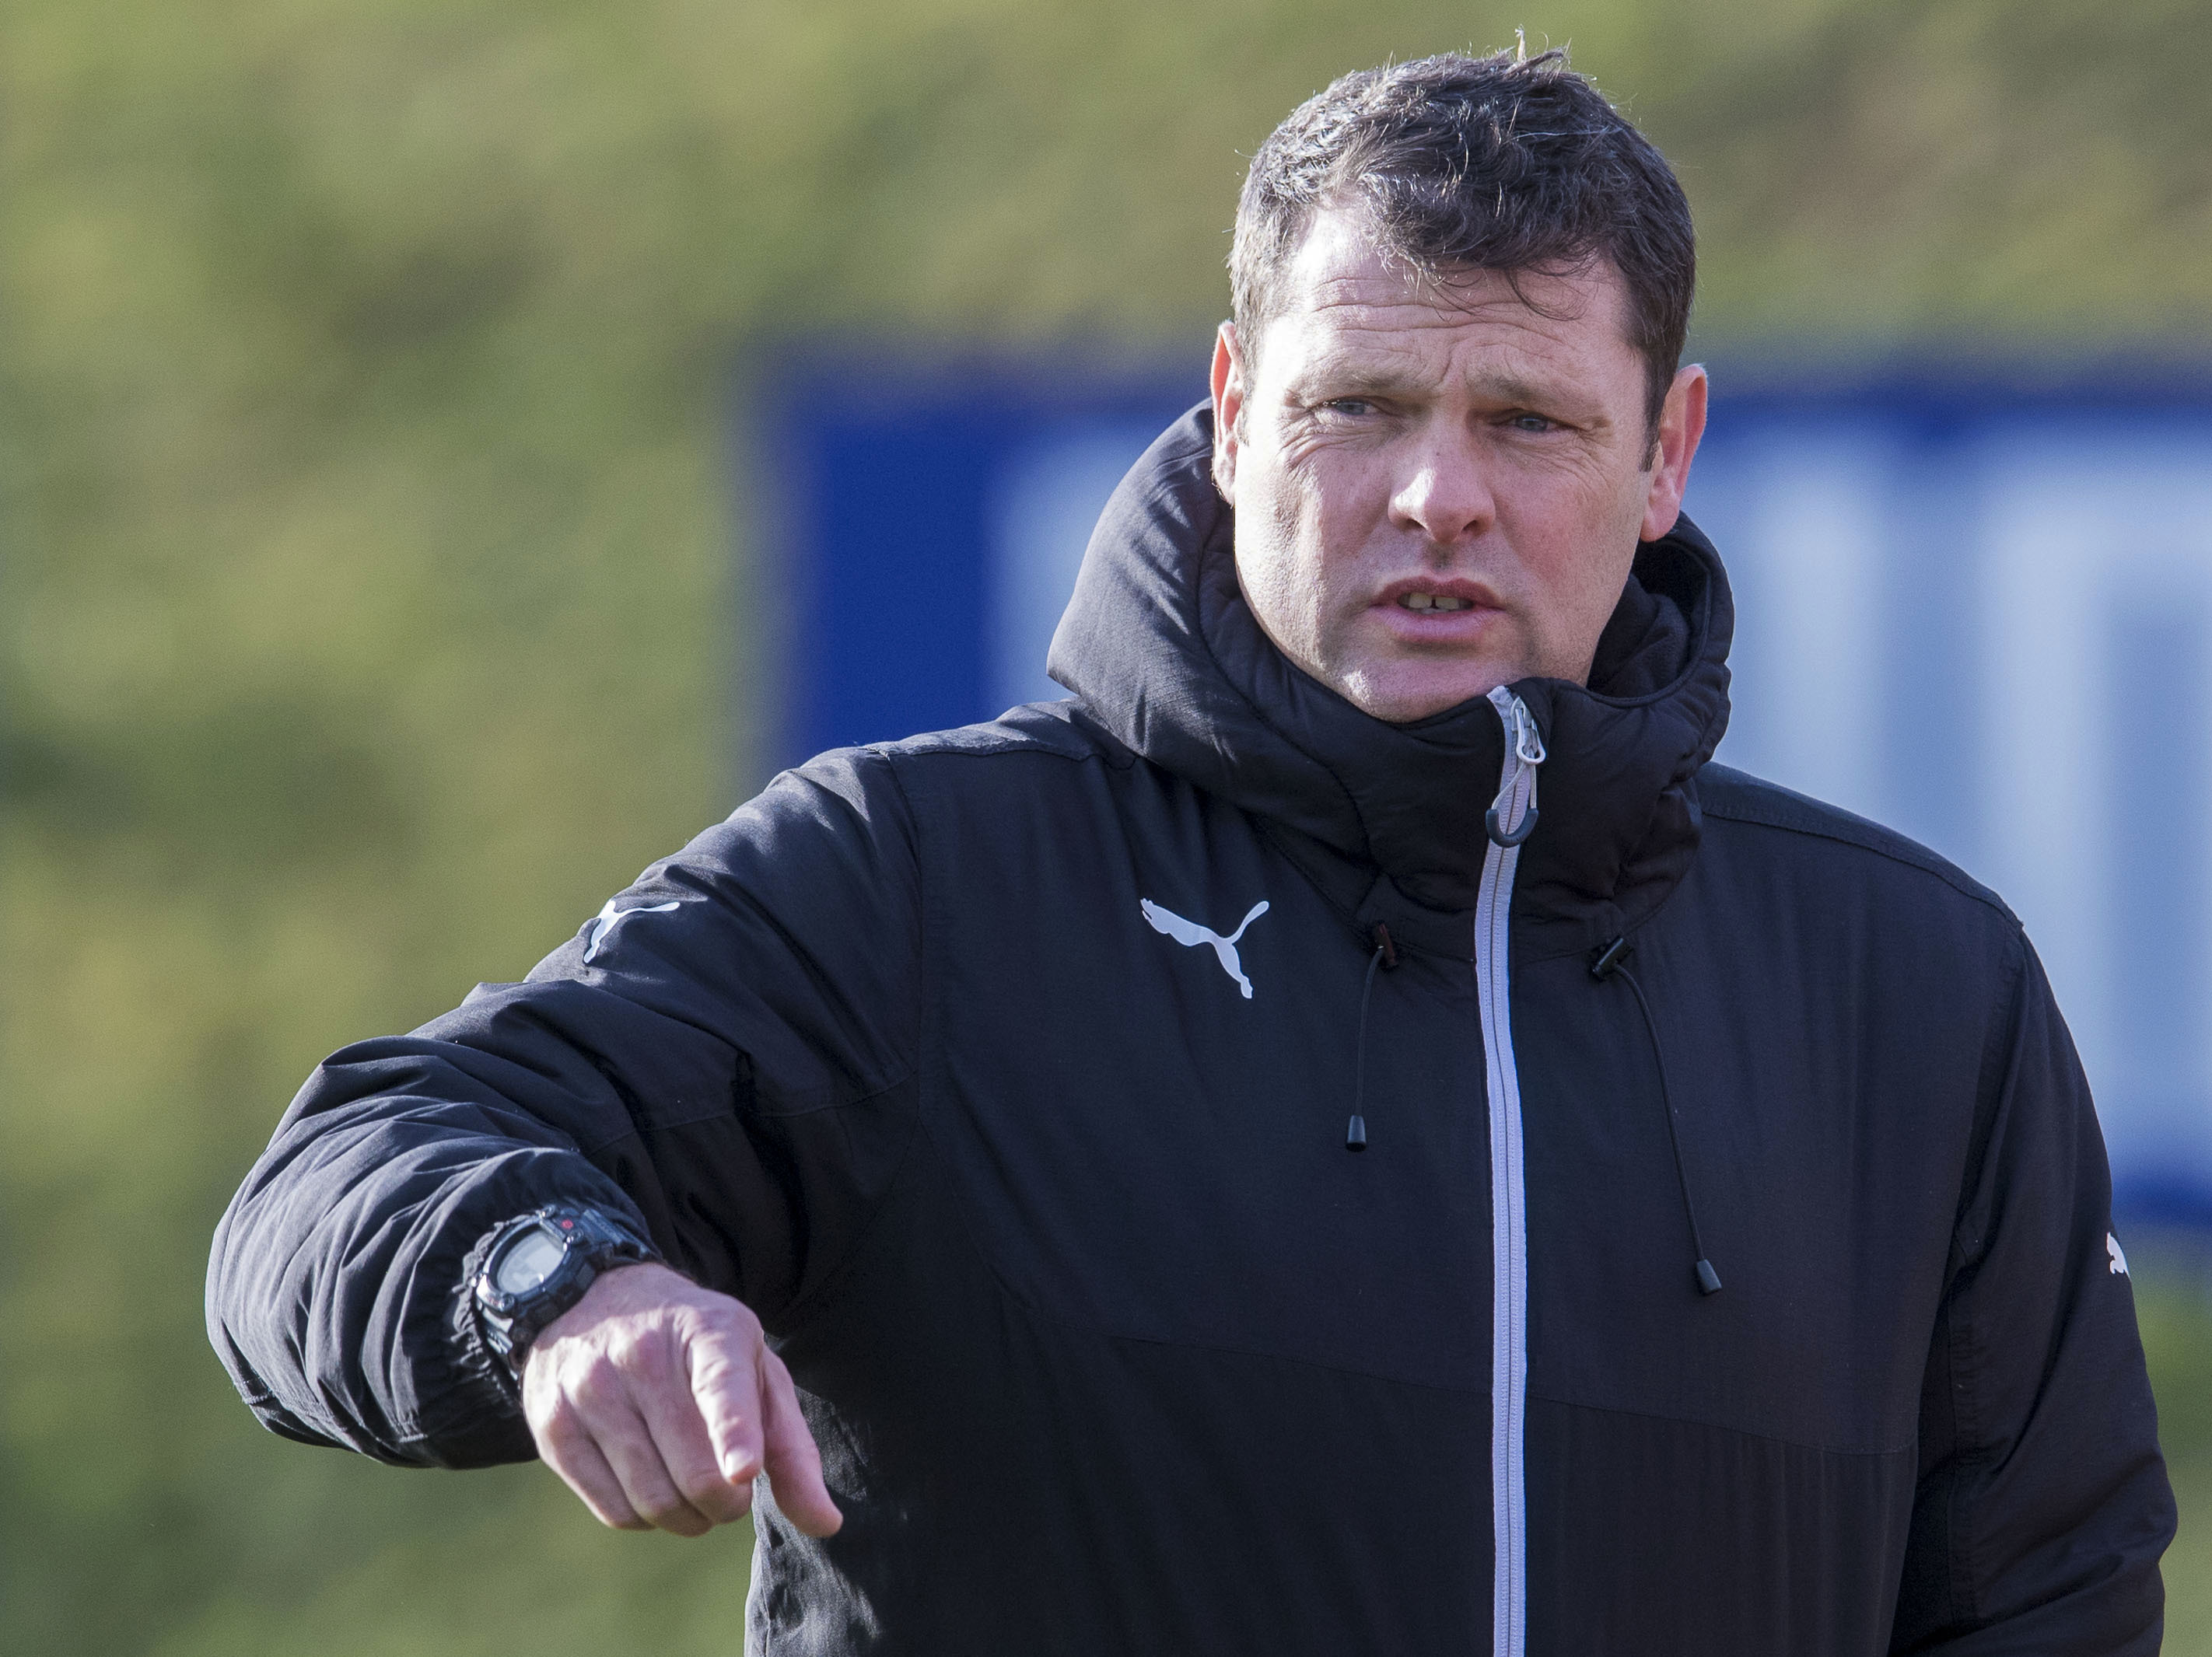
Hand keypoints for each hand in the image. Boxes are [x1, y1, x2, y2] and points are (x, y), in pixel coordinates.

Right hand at [521, 1261, 842, 1538]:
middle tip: (731, 1491)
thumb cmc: (693, 1348)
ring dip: (689, 1519)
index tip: (743, 1471)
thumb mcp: (753, 1372)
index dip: (733, 1433)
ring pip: (652, 1501)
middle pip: (694, 1473)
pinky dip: (646, 1519)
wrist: (592, 1298)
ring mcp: (589, 1390)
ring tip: (696, 1492)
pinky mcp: (553, 1427)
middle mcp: (641, 1355)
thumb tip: (826, 1524)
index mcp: (707, 1331)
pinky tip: (654, 1486)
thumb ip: (791, 1449)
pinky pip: (614, 1511)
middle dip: (726, 1505)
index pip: (720, 1387)